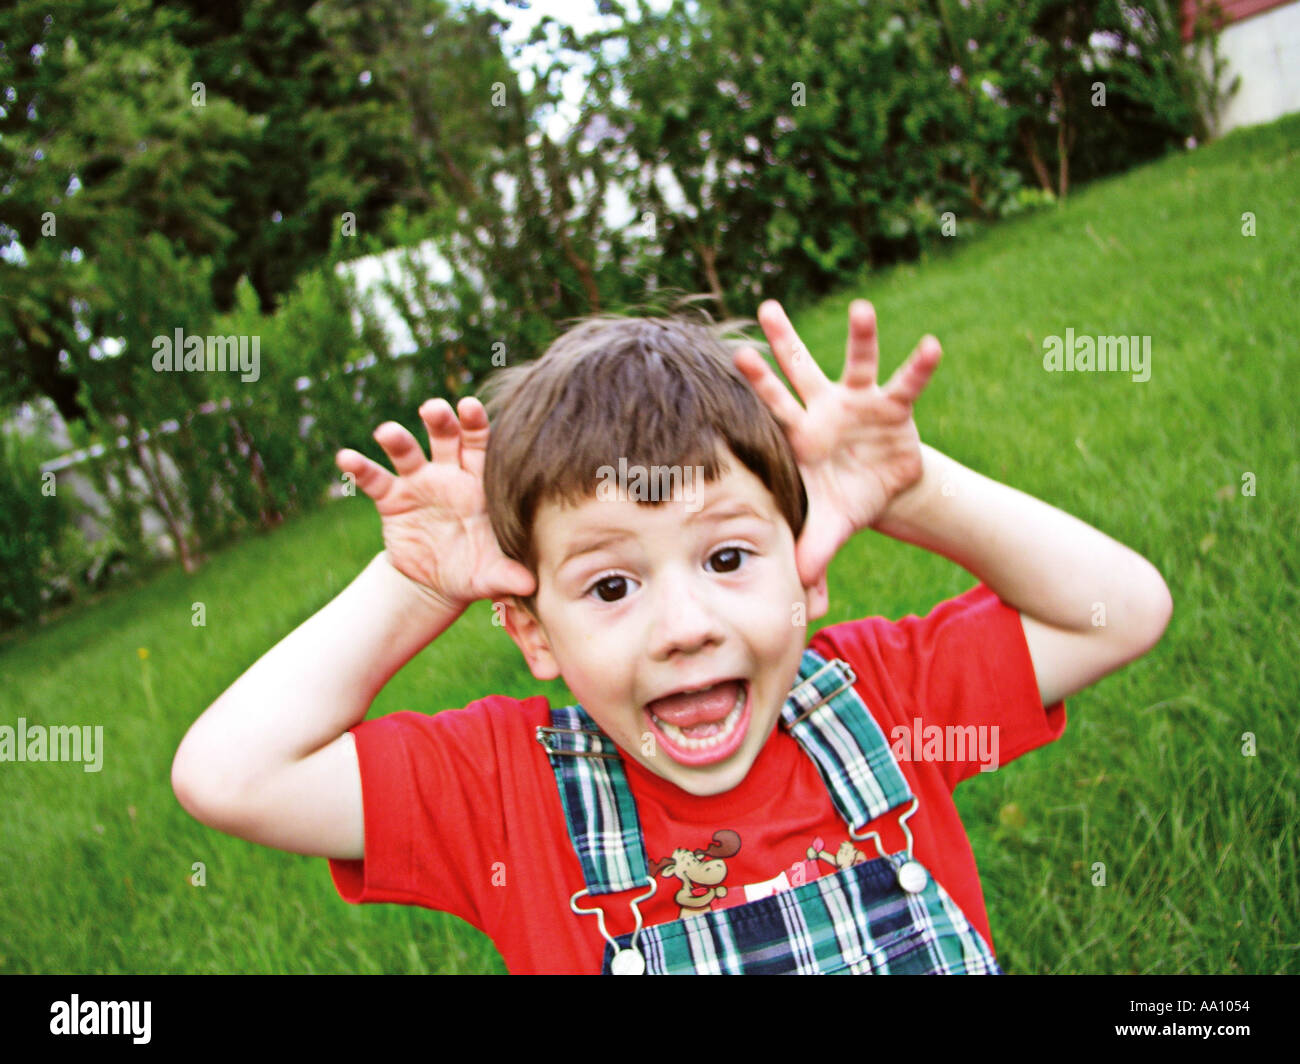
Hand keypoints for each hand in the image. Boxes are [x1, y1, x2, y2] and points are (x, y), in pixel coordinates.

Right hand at [335, 397, 535, 612]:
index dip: (476, 424)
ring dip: (397, 439)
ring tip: (387, 432)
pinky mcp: (392, 498)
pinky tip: (347, 458)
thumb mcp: (492, 575)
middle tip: (433, 409)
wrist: (439, 583)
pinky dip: (360, 468)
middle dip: (440, 421)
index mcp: (480, 482)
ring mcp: (419, 483)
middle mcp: (449, 474)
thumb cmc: (476, 570)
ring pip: (408, 453)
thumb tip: (529, 586)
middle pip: (445, 438)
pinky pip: (375, 480)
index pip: (481, 445)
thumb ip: (509, 575)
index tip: (471, 406)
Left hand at [733, 299, 940, 587]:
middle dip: (784, 339)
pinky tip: (931, 346)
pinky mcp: (894, 407)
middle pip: (801, 369)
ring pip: (857, 363)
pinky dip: (919, 366)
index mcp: (801, 434)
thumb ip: (812, 548)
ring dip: (861, 336)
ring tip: (862, 308)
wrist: (883, 491)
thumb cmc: (843, 501)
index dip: (758, 383)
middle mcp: (825, 409)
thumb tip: (800, 584)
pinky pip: (907, 384)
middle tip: (767, 307)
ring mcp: (859, 402)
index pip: (774, 406)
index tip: (738, 353)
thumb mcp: (829, 525)